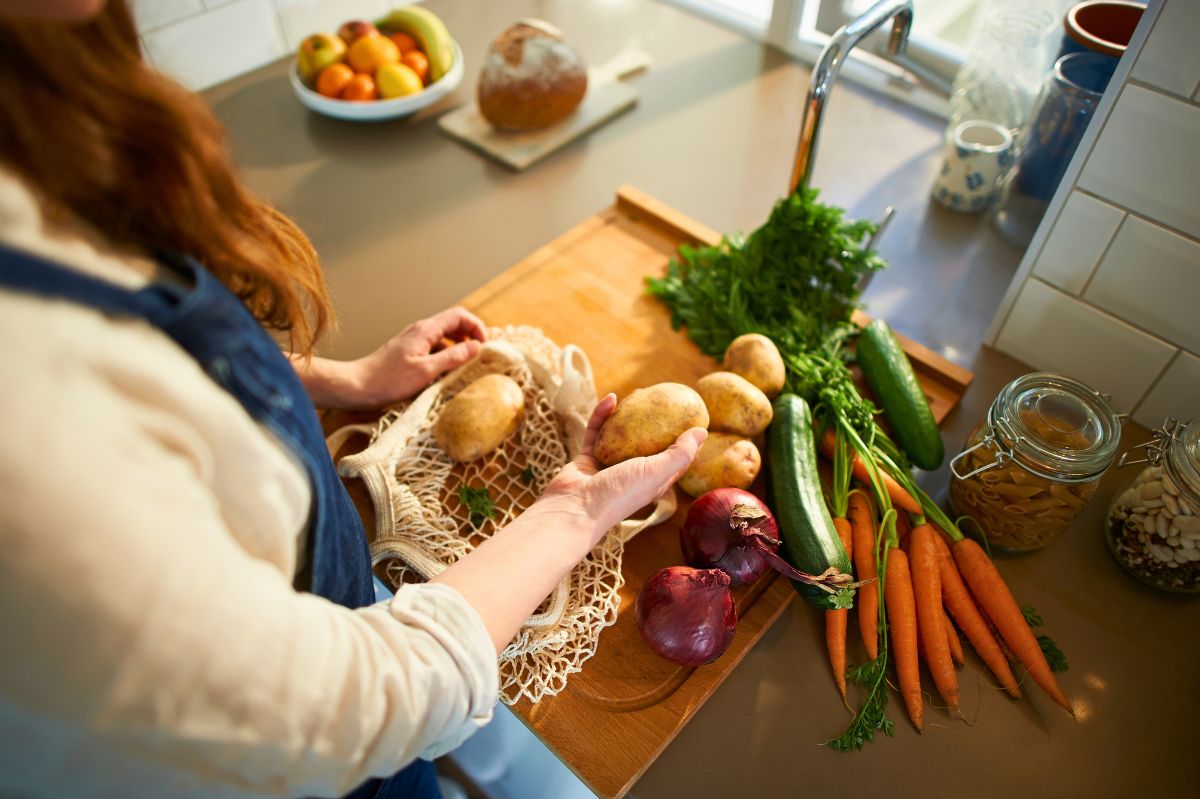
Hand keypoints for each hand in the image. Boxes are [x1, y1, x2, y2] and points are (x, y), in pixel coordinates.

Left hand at [344, 307, 486, 407]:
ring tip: (466, 363)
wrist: (358, 385)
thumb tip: (476, 346)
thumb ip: (453, 357)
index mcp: (426, 330)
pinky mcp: (408, 351)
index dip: (476, 326)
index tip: (484, 344)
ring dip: (458, 345)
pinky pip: (433, 346)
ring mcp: (413, 340)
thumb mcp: (426, 371)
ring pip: (443, 335)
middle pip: (452, 322)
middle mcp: (420, 330)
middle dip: (470, 334)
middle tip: (479, 353)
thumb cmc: (389, 380)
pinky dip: (445, 354)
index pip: (459, 315)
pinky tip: (445, 371)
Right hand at [534, 394, 706, 545]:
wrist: (575, 507)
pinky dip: (602, 415)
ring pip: (621, 434)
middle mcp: (633, 472)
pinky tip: (610, 397)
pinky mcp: (588, 457)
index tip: (692, 416)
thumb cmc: (619, 494)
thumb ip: (680, 454)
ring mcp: (609, 464)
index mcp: (653, 480)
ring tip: (637, 392)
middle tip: (663, 397)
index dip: (685, 439)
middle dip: (656, 420)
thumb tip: (702, 432)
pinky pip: (597, 431)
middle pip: (647, 442)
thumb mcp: (657, 473)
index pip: (675, 458)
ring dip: (628, 414)